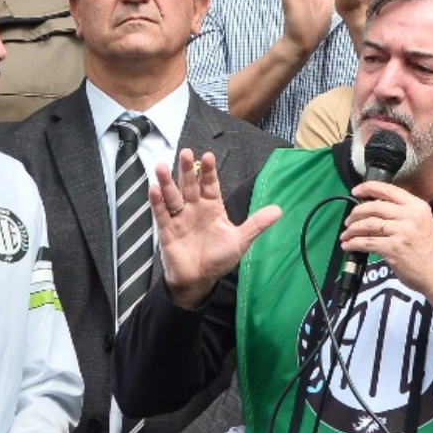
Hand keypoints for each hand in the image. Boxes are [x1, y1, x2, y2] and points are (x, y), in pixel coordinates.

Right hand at [151, 148, 282, 308]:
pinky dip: (157, 202)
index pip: (210, 185)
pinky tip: (154, 190)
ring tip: (161, 166)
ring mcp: (180, 218)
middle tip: (186, 153)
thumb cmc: (218, 258)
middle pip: (190, 185)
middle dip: (188, 170)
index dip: (209, 172)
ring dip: (167, 182)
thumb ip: (256, 224)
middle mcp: (194, 208)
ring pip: (173, 196)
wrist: (198, 279)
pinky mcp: (167, 230)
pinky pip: (161, 214)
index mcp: (212, 207)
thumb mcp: (240, 240)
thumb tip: (278, 210)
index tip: (208, 156)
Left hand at [341, 181, 432, 311]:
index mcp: (418, 206)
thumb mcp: (423, 223)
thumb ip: (404, 214)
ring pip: (368, 224)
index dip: (368, 188)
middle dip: (356, 213)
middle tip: (349, 220)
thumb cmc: (431, 252)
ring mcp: (402, 232)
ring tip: (346, 234)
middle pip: (374, 207)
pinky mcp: (394, 248)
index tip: (356, 191)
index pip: (388, 190)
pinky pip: (367, 242)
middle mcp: (410, 216)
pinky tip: (349, 245)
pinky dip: (354, 243)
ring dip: (353, 229)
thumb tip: (376, 211)